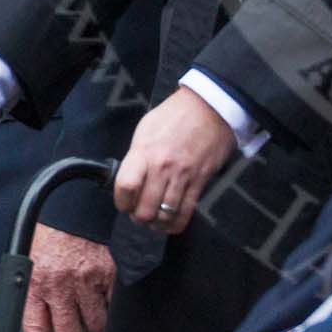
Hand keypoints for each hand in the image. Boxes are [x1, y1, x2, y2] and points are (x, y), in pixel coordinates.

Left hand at [22, 224, 114, 331]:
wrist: (71, 209)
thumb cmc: (47, 242)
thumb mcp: (29, 269)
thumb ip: (35, 301)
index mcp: (34, 287)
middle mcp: (58, 285)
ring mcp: (85, 278)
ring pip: (94, 324)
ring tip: (94, 328)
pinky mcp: (107, 270)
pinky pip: (112, 303)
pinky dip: (109, 308)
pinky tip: (104, 302)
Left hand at [113, 86, 236, 234]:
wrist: (210, 107)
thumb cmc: (175, 115)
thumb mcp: (146, 129)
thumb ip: (136, 156)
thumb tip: (130, 179)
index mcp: (144, 152)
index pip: (125, 189)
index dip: (122, 202)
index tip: (124, 203)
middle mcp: (162, 167)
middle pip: (144, 210)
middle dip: (139, 217)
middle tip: (140, 213)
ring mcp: (182, 176)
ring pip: (164, 216)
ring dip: (156, 222)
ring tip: (155, 218)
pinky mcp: (200, 181)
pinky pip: (186, 213)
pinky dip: (175, 224)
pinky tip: (170, 222)